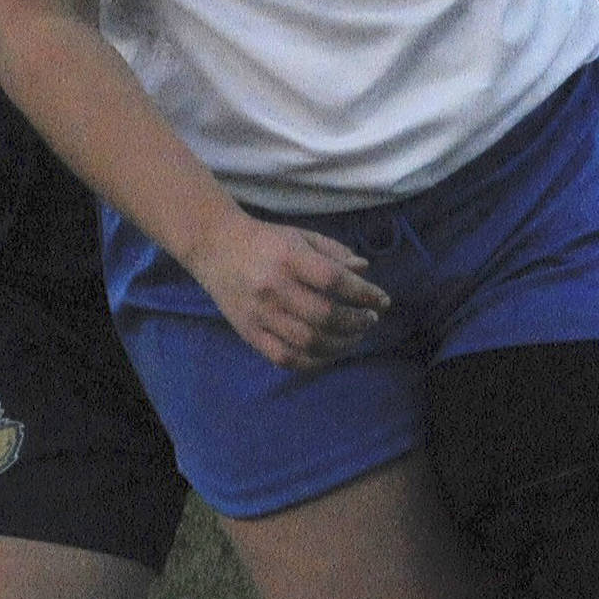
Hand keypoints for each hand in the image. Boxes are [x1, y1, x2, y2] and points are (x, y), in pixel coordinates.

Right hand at [192, 211, 389, 370]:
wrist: (216, 247)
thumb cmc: (266, 240)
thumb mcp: (302, 236)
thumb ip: (334, 253)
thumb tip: (364, 270)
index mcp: (288, 258)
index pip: (335, 280)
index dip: (364, 293)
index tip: (382, 301)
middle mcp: (273, 288)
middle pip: (324, 316)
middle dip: (356, 323)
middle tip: (369, 320)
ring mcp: (260, 314)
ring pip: (308, 342)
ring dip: (340, 345)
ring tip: (354, 337)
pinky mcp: (249, 333)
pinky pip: (285, 358)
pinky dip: (313, 361)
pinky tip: (328, 353)